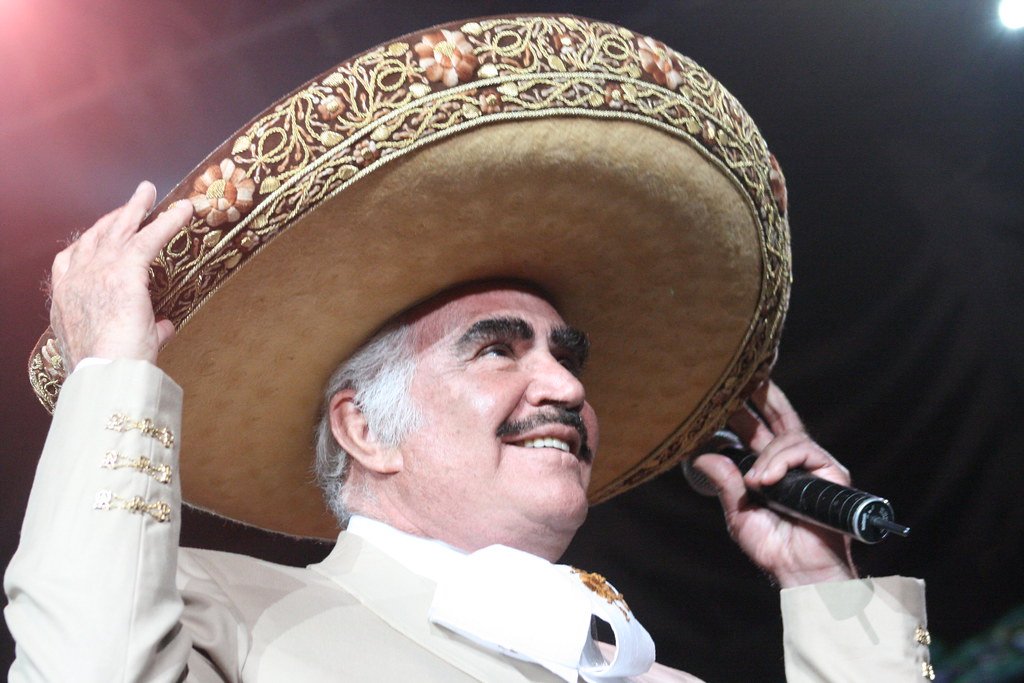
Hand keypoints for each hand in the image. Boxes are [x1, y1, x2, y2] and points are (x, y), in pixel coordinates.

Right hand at [49, 182, 193, 369]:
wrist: (107, 371)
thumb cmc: (111, 366)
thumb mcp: (120, 344)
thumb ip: (145, 329)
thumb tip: (164, 326)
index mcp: (67, 299)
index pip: (73, 261)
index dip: (90, 243)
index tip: (102, 232)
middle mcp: (77, 279)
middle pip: (96, 236)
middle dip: (114, 216)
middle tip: (133, 200)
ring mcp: (98, 271)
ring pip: (119, 228)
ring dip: (136, 207)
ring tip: (149, 191)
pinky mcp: (125, 270)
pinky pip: (149, 236)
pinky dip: (168, 221)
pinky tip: (184, 210)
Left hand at [691, 381, 856, 587]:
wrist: (801, 571)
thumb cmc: (773, 547)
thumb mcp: (739, 512)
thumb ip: (725, 482)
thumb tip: (701, 453)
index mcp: (770, 467)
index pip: (759, 427)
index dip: (747, 406)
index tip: (728, 386)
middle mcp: (792, 461)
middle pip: (780, 416)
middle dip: (765, 393)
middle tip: (748, 373)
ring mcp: (813, 465)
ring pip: (787, 436)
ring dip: (766, 455)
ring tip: (756, 482)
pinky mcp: (831, 472)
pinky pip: (802, 451)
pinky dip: (780, 463)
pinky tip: (767, 480)